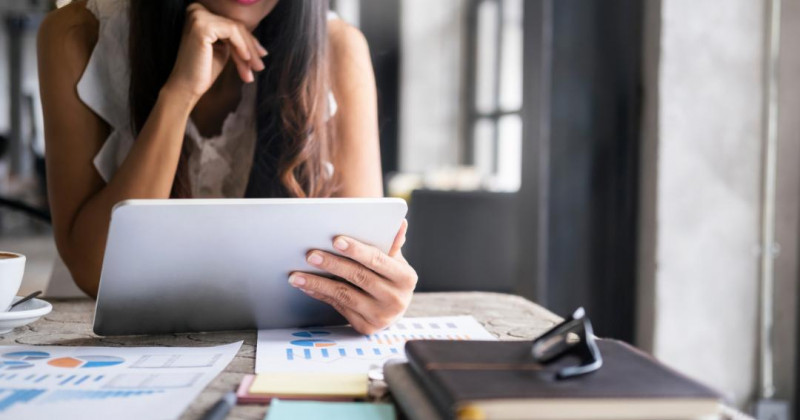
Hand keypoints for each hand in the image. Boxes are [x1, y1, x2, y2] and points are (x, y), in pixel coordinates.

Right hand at [163, 3, 267, 103]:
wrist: (186, 87)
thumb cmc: (203, 70)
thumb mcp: (224, 50)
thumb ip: (236, 40)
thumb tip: (260, 47)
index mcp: (201, 13)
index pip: (232, 24)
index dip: (249, 41)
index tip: (262, 55)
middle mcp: (197, 10)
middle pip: (235, 26)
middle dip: (251, 47)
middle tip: (260, 66)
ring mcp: (198, 16)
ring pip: (236, 29)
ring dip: (249, 51)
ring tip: (254, 69)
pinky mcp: (202, 25)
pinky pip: (232, 31)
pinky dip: (242, 46)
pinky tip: (246, 59)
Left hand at [289, 220, 417, 333]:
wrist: (393, 308)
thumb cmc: (390, 277)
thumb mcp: (395, 260)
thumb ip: (392, 244)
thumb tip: (400, 224)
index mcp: (405, 278)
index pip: (378, 260)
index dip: (356, 250)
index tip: (336, 240)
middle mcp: (396, 299)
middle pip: (359, 277)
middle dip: (332, 264)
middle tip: (310, 255)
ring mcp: (381, 316)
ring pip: (344, 295)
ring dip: (318, 283)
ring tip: (296, 275)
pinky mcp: (366, 327)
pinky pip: (338, 307)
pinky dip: (320, 295)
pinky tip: (306, 286)